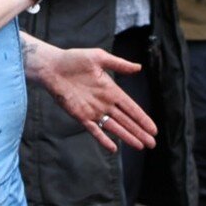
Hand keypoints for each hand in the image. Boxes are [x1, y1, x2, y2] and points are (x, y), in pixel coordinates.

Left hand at [30, 44, 157, 152]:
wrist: (52, 67)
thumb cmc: (74, 59)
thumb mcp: (99, 57)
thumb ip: (119, 64)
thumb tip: (138, 68)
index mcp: (111, 90)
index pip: (131, 107)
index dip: (142, 118)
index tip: (153, 129)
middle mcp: (105, 103)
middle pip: (126, 121)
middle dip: (139, 132)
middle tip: (152, 144)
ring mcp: (93, 111)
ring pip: (114, 127)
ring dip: (127, 137)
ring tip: (139, 146)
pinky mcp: (80, 116)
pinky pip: (94, 130)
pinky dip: (103, 139)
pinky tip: (113, 148)